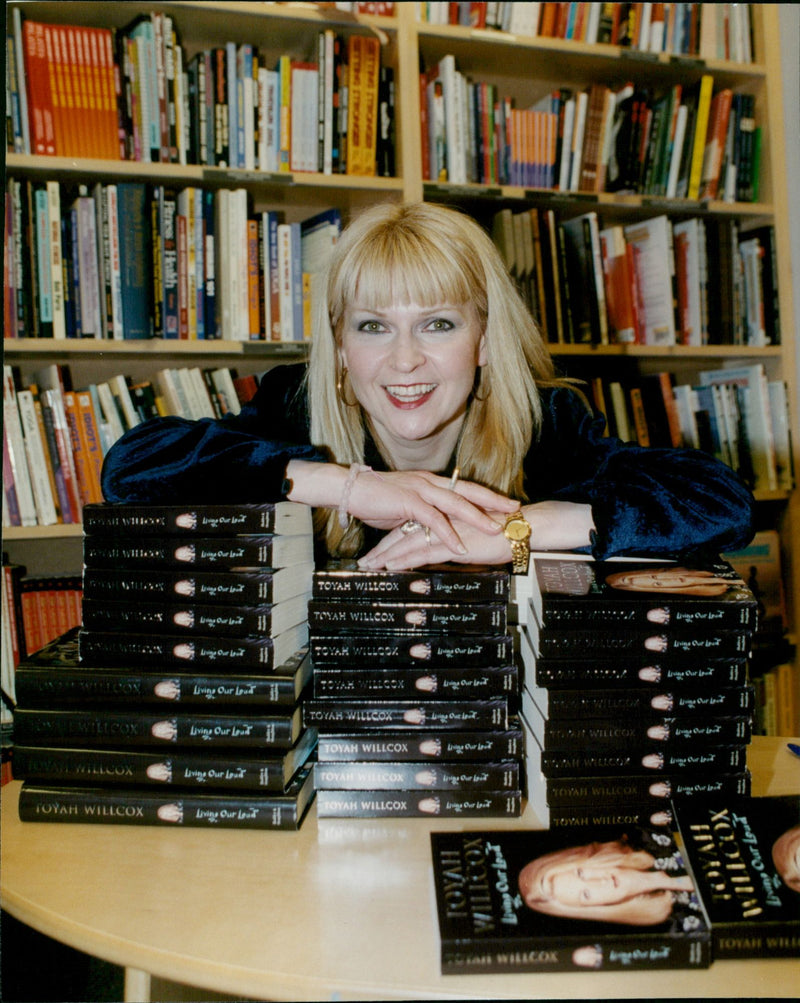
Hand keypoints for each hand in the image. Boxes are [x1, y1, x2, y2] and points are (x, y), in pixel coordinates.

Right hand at [347, 468, 518, 556]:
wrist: (350, 489)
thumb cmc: (374, 499)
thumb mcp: (404, 507)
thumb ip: (421, 514)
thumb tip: (432, 527)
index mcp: (429, 482)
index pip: (464, 487)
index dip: (486, 494)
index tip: (506, 501)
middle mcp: (428, 482)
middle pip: (467, 490)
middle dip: (492, 500)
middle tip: (514, 508)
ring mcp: (419, 490)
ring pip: (455, 503)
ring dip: (476, 517)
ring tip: (494, 528)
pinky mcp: (408, 503)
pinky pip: (433, 520)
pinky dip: (448, 534)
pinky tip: (459, 546)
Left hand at [358, 499, 595, 570]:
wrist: (522, 528)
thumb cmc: (503, 533)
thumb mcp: (471, 535)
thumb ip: (454, 541)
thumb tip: (441, 553)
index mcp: (443, 514)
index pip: (412, 525)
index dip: (393, 538)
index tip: (378, 549)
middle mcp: (439, 518)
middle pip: (402, 532)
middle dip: (382, 548)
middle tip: (365, 561)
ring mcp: (443, 530)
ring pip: (406, 542)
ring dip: (386, 555)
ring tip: (369, 567)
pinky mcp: (451, 543)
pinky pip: (421, 551)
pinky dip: (403, 559)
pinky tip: (390, 566)